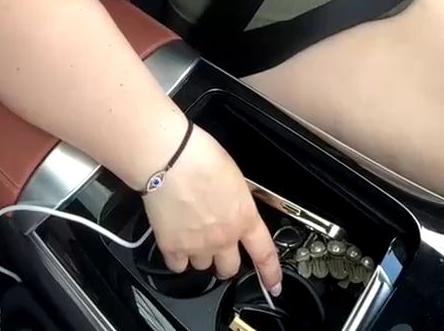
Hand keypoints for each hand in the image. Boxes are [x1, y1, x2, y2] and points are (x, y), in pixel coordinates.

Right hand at [141, 125, 281, 294]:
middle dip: (226, 260)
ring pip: (203, 267)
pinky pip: (178, 265)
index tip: (274, 284)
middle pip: (230, 268)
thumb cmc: (200, 157)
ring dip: (200, 255)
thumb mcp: (234, 177)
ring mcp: (198, 246)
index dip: (271, 273)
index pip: (264, 253)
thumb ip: (237, 201)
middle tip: (218, 246)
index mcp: (244, 217)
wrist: (169, 159)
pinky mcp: (172, 247)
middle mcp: (224, 237)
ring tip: (193, 232)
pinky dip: (178, 257)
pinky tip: (176, 239)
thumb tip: (234, 207)